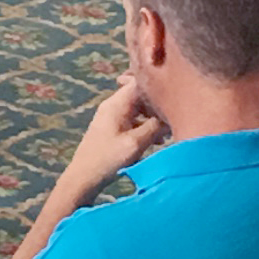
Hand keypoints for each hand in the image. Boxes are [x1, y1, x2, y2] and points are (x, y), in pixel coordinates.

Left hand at [56, 76, 167, 198]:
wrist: (83, 178)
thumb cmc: (108, 159)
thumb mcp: (136, 143)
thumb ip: (155, 126)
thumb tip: (172, 115)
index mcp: (117, 103)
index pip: (139, 81)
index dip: (157, 83)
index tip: (174, 92)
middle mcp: (113, 105)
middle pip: (141, 94)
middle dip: (158, 104)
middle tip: (174, 117)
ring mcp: (112, 117)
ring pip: (139, 108)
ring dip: (154, 118)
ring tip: (168, 132)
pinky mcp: (113, 129)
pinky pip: (134, 120)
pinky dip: (146, 127)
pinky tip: (157, 141)